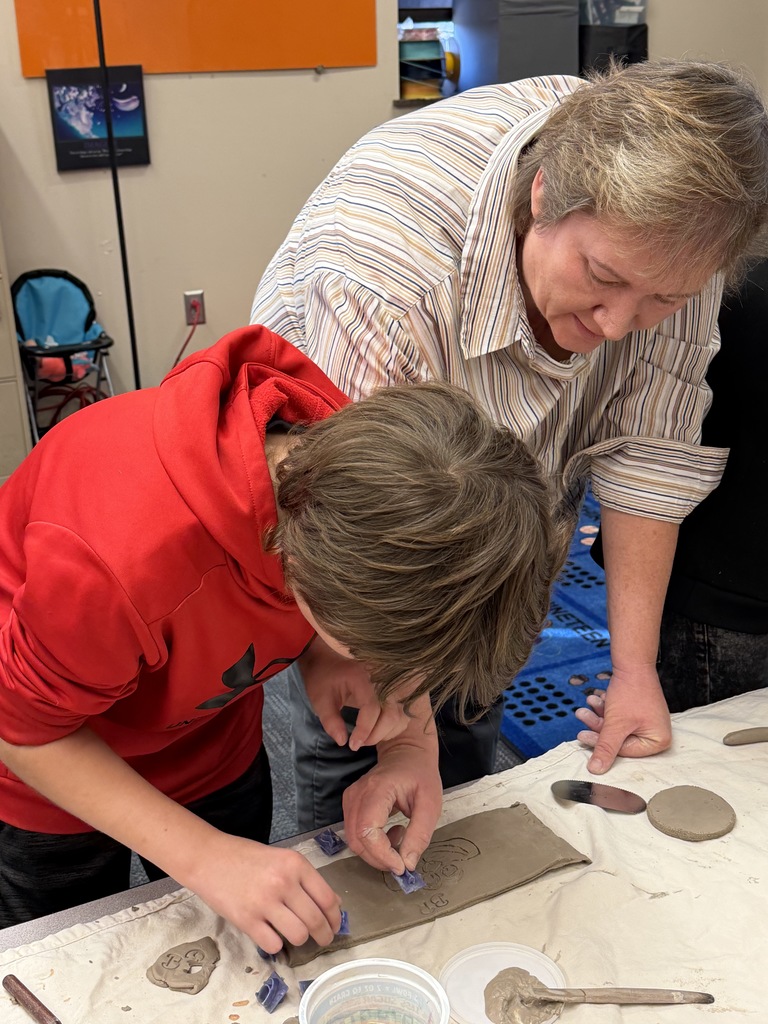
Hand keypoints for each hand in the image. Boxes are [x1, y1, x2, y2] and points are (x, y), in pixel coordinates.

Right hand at [186, 833, 341, 953]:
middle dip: (324, 936)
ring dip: (300, 940)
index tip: (335, 926)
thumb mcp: (282, 859)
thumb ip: (306, 879)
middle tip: (323, 940)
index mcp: (295, 864)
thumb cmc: (246, 857)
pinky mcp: (246, 920)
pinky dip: (275, 944)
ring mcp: (264, 902)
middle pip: (315, 920)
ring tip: (295, 935)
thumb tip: (333, 903)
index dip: (335, 917)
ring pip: (298, 935)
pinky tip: (271, 935)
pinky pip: (273, 945)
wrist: (209, 857)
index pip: (327, 898)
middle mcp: (283, 882)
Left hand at [301, 638, 409, 749]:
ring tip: (367, 738)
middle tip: (358, 743)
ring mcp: (388, 682)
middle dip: (376, 734)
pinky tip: (378, 730)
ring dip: (386, 731)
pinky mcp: (390, 688)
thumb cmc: (321, 678)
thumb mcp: (320, 700)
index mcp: (361, 677)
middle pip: (391, 712)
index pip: (372, 707)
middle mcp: (380, 678)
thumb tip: (343, 742)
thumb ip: (331, 721)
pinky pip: (400, 710)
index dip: (365, 730)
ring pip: (400, 713)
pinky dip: (392, 725)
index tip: (352, 745)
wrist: (324, 657)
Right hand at [342, 711, 441, 874]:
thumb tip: (407, 864)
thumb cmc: (421, 774)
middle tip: (403, 859)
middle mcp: (358, 793)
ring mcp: (350, 798)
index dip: (382, 854)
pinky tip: (389, 833)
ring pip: (353, 839)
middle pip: (356, 839)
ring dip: (375, 851)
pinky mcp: (350, 803)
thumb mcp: (430, 804)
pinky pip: (354, 833)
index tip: (401, 866)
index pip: (368, 830)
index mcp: (378, 789)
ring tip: (400, 837)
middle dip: (379, 858)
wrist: (407, 752)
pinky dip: (370, 843)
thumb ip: (420, 835)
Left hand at [574, 665, 671, 773]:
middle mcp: (656, 732)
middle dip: (598, 726)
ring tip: (586, 705)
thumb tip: (596, 770)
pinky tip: (596, 698)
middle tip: (581, 717)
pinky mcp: (639, 710)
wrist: (632, 662)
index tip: (582, 736)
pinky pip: (619, 716)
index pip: (624, 751)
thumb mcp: (615, 725)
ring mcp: (648, 720)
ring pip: (616, 726)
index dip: (601, 744)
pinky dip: (606, 708)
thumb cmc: (631, 692)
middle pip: (619, 739)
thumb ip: (605, 748)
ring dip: (599, 716)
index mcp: (658, 741)